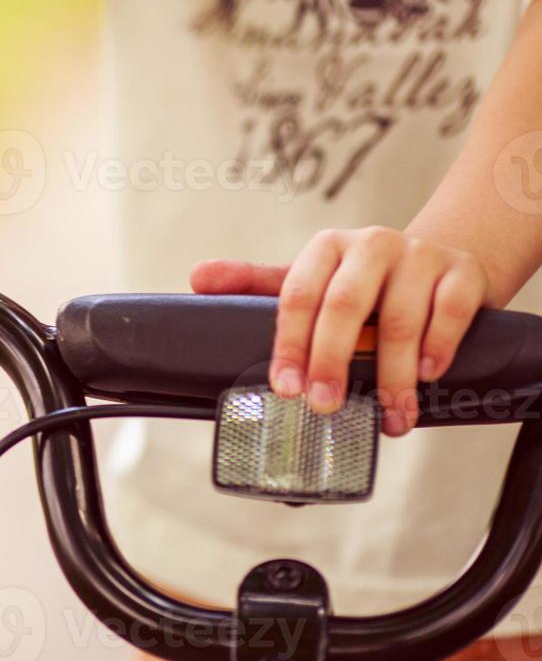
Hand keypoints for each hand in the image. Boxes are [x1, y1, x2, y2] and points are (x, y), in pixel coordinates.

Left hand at [192, 227, 490, 436]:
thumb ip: (256, 284)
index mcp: (327, 248)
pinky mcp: (463, 273)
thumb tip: (198, 279)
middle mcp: (371, 245)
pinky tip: (428, 377)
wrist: (443, 263)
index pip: (297, 295)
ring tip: (388, 415)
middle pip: (343, 306)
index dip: (289, 344)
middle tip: (324, 407)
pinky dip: (437, 348)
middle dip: (330, 362)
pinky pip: (449, 312)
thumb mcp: (312, 279)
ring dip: (393, 375)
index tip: (284, 388)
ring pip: (400, 319)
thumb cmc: (365, 283)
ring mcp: (420, 257)